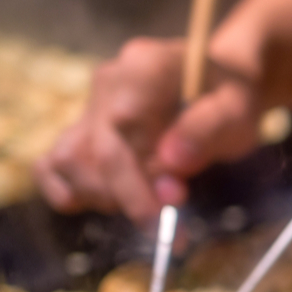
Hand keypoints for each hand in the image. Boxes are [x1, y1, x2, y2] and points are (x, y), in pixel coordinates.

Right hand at [35, 37, 263, 221]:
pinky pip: (53, 164)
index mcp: (145, 67)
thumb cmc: (233, 97)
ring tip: (148, 206)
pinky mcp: (82, 128)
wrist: (222, 81)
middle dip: (129, 199)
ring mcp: (91, 104)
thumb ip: (206, 132)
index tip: (168, 215)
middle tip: (171, 225)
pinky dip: (70, 191)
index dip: (137, 181)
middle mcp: (108, 81)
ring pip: (67, 161)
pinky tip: (111, 204)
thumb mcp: (239, 110)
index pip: (121, 127)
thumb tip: (171, 164)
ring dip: (103, 198)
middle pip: (93, 152)